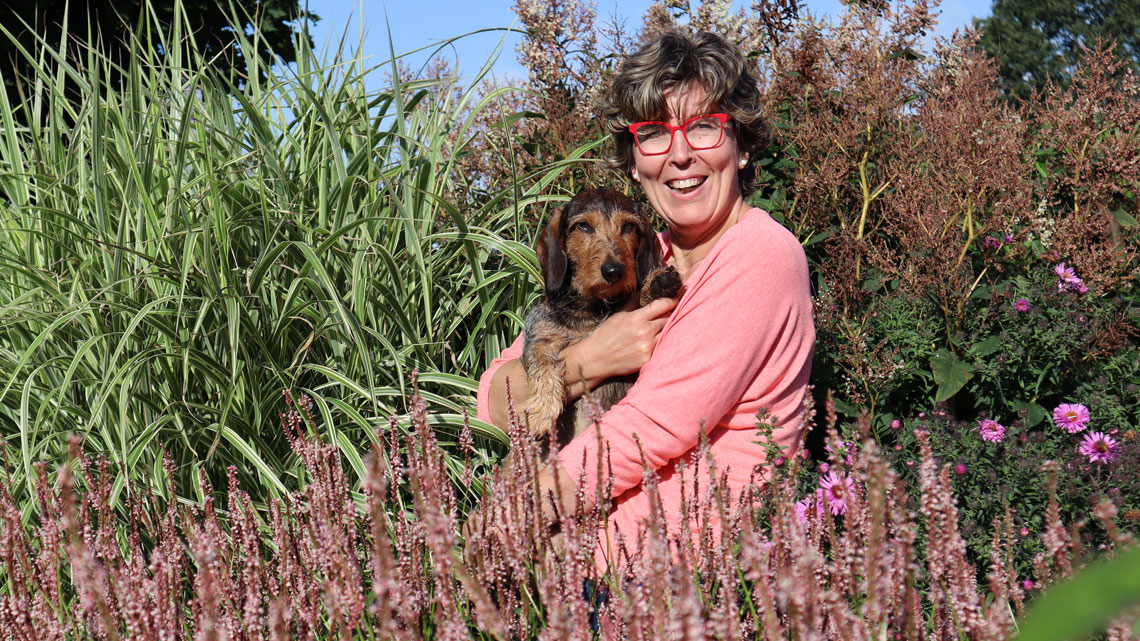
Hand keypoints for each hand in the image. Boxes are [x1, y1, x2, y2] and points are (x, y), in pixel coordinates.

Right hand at [562, 296, 676, 391]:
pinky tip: (660, 340)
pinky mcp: (648, 359)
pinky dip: (662, 343)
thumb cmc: (605, 336)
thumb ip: (633, 303)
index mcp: (637, 318)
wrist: (596, 359)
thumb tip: (642, 291)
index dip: (673, 299)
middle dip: (672, 314)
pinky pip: (662, 348)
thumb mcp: (618, 315)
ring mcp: (647, 347)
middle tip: (675, 311)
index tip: (678, 296)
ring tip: (667, 326)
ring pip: (668, 333)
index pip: (663, 305)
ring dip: (669, 329)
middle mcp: (644, 332)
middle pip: (669, 319)